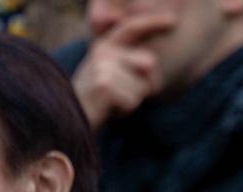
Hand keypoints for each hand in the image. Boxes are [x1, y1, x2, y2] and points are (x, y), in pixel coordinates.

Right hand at [72, 13, 176, 131]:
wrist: (69, 120)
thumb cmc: (97, 100)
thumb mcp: (112, 75)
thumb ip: (132, 64)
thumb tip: (150, 62)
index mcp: (105, 46)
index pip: (132, 28)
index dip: (153, 22)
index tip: (174, 20)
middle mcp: (103, 51)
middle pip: (149, 63)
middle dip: (145, 85)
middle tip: (121, 95)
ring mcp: (102, 67)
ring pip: (142, 87)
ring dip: (132, 101)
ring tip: (111, 102)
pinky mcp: (104, 85)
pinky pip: (133, 101)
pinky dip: (125, 111)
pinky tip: (108, 109)